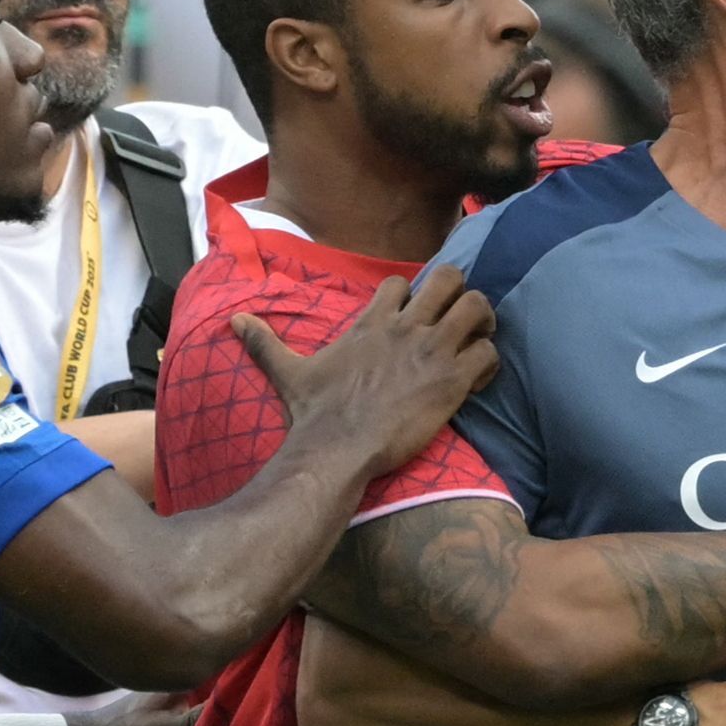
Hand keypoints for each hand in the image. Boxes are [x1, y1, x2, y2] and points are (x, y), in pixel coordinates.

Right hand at [238, 265, 497, 476]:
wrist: (337, 448)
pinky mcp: (452, 381)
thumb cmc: (315, 412)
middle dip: (461, 292)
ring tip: (478, 342)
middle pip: (450, 277)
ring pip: (478, 307)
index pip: (402, 281)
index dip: (416, 292)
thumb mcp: (288, 371)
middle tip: (462, 319)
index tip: (419, 315)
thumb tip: (234, 321)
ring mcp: (431, 351)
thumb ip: (265, 342)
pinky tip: (478, 380)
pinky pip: (489, 354)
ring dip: (485, 321)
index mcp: (372, 322)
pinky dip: (490, 363)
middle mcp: (405, 328)